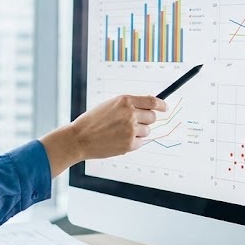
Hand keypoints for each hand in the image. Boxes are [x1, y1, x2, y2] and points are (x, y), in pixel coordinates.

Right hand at [40, 94, 164, 176]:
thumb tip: (149, 107)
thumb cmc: (92, 121)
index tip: (164, 108)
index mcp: (125, 100)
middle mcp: (130, 113)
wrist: (79, 138)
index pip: (152, 101)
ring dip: (138, 132)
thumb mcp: (110, 105)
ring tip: (120, 132)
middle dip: (146, 120)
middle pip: (152, 117)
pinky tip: (119, 140)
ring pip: (146, 131)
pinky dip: (133, 142)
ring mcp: (131, 129)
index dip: (161, 105)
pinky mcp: (129, 144)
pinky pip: (140, 142)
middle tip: (134, 123)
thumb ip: (128, 104)